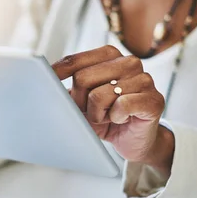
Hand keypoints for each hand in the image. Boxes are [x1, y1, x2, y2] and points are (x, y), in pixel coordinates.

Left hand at [53, 46, 174, 174]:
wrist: (135, 141)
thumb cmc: (107, 118)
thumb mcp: (83, 103)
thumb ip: (69, 91)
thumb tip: (45, 86)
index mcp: (110, 56)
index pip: (75, 60)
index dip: (57, 73)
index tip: (43, 82)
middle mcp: (129, 62)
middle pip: (82, 79)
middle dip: (80, 103)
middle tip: (92, 112)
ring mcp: (144, 79)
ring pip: (99, 96)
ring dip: (98, 114)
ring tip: (108, 117)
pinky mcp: (153, 100)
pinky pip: (121, 106)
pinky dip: (115, 118)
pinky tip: (120, 119)